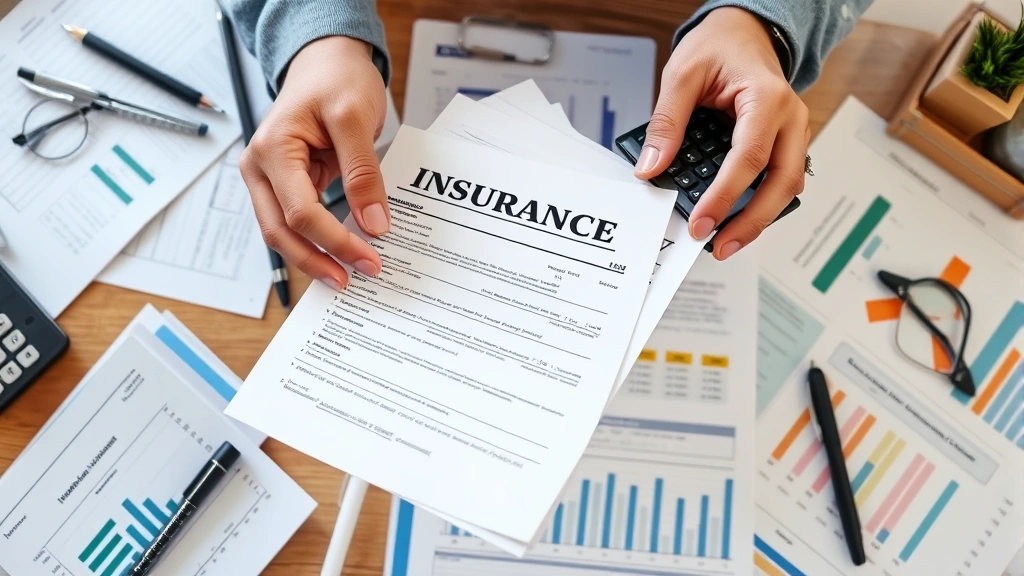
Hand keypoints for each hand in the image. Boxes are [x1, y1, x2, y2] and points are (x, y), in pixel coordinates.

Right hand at [240, 36, 388, 289]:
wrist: (326, 59)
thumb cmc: (336, 78)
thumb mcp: (355, 118)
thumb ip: (363, 173)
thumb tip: (374, 225)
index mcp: (272, 150)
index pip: (300, 213)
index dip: (335, 241)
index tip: (370, 258)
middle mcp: (260, 168)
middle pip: (280, 233)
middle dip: (317, 261)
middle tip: (353, 280)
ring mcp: (268, 178)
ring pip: (283, 233)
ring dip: (314, 256)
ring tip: (348, 275)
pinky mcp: (284, 183)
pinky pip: (297, 220)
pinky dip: (317, 240)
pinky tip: (342, 253)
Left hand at [635, 7, 809, 259]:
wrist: (744, 30)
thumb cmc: (718, 46)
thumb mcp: (681, 75)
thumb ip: (666, 123)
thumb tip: (651, 168)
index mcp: (767, 98)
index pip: (749, 158)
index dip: (725, 196)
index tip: (702, 223)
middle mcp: (790, 117)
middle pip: (781, 182)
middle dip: (751, 221)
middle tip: (720, 246)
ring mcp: (793, 131)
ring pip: (787, 185)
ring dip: (760, 217)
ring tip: (727, 241)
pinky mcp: (787, 142)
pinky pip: (780, 178)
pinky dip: (761, 201)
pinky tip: (737, 218)